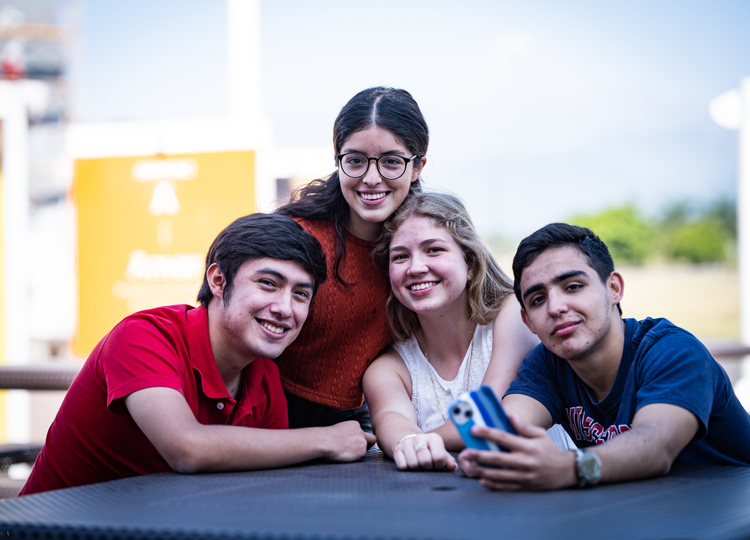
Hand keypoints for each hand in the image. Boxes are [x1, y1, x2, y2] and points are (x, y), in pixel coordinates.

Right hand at [321, 421, 376, 461]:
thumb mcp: (340, 429)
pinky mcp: (362, 452)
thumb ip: (348, 433)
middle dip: (368, 444)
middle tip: (359, 449)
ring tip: (347, 453)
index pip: (362, 432)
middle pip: (371, 439)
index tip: (352, 443)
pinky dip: (355, 457)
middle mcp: (361, 432)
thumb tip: (348, 439)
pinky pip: (361, 456)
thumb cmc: (328, 436)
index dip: (358, 439)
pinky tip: (347, 456)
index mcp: (355, 425)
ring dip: (359, 452)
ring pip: (366, 449)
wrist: (326, 441)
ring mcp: (363, 442)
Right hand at [392, 432, 456, 470]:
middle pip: (425, 461)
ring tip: (419, 464)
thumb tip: (453, 467)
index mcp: (434, 438)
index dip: (439, 465)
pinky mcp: (397, 449)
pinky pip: (402, 466)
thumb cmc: (429, 450)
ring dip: (417, 469)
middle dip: (427, 468)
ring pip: (413, 464)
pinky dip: (407, 468)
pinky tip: (410, 463)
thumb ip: (448, 461)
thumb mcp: (440, 453)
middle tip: (427, 465)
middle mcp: (419, 438)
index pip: (439, 457)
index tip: (437, 464)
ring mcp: (407, 443)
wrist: (410, 441)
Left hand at [458, 414, 576, 490]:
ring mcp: (525, 476)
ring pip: (499, 475)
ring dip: (481, 471)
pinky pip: (506, 487)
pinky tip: (482, 481)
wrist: (568, 472)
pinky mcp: (525, 487)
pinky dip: (493, 485)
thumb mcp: (541, 434)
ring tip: (468, 467)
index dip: (488, 433)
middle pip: (497, 458)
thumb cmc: (551, 450)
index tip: (474, 430)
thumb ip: (523, 426)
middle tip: (464, 453)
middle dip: (478, 455)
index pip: (504, 438)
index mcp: (528, 446)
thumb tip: (509, 415)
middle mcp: (525, 462)